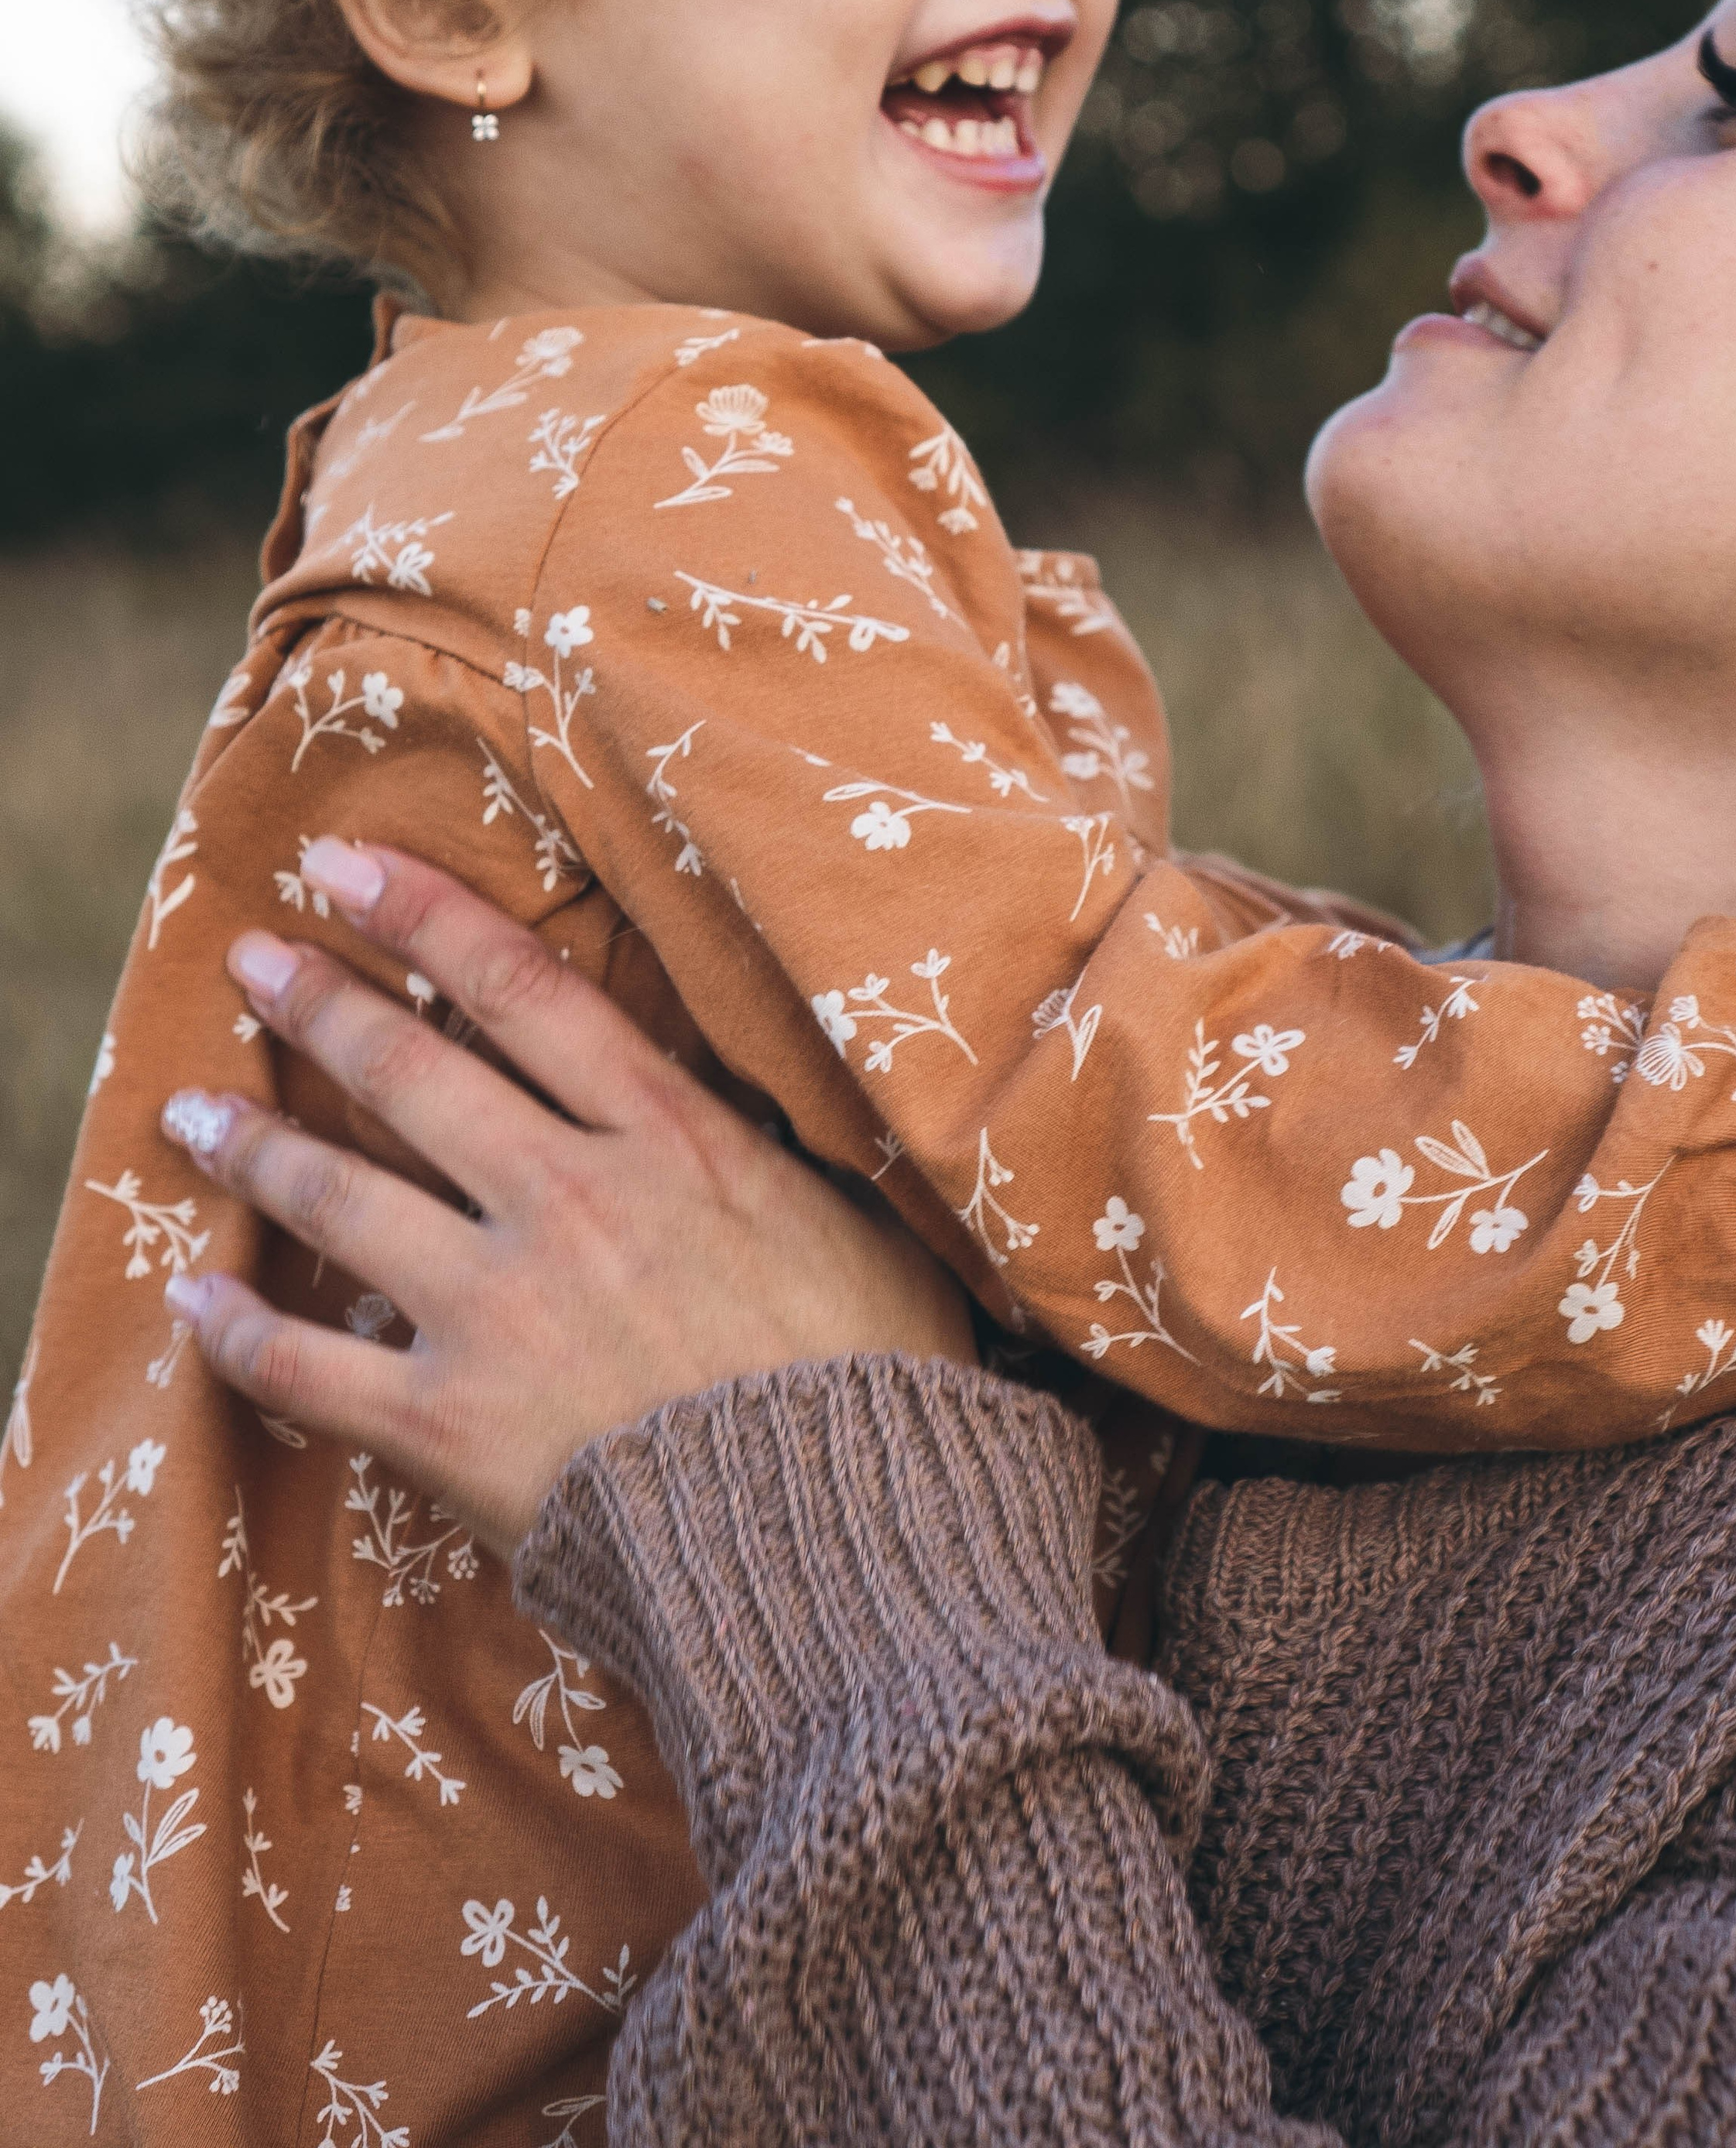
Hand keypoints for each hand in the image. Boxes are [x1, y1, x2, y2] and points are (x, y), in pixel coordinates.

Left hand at [161, 839, 976, 1554]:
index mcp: (668, 1139)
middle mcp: (569, 1199)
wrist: (843, 1543)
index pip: (523, 990)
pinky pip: (310, 1369)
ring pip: (341, 1199)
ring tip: (188, 1111)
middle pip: (412, 1071)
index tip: (345, 865)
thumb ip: (766, 1158)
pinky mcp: (452, 1426)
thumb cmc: (874, 1385)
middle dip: (319, 1002)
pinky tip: (194, 1304)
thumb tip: (742, 1112)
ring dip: (252, 1146)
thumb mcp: (850, 1224)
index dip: (424, 914)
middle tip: (250, 955)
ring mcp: (498, 1310)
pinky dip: (240, 1334)